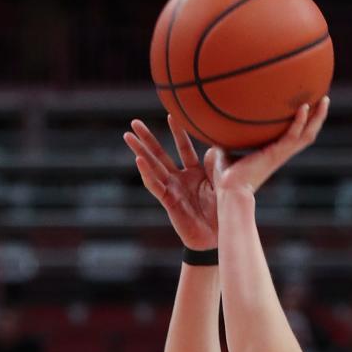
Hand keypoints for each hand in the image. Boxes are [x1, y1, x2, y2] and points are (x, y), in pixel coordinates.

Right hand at [124, 117, 217, 250]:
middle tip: (134, 122)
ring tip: (127, 136)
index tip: (171, 115)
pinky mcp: (168, 201)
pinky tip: (138, 159)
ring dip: (140, 150)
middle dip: (147, 138)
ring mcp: (172, 189)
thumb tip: (213, 146)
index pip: (184, 148)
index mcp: (195, 172)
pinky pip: (155, 185)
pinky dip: (146, 173)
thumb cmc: (223, 211)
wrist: (219, 236)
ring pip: (152, 166)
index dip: (177, 132)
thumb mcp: (223, 182)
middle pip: (160, 154)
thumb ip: (217, 164)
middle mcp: (180, 179)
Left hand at [210, 96, 328, 196]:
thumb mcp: (223, 153)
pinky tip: (304, 107)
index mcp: (273, 153)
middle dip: (317, 117)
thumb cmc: (225, 178)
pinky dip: (299, 122)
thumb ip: (223, 139)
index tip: (307, 108)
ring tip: (324, 100)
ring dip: (317, 118)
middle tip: (324, 100)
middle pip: (307, 134)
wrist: (229, 191)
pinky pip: (292, 136)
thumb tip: (212, 126)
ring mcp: (280, 154)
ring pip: (307, 135)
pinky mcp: (276, 154)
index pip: (293, 137)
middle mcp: (281, 153)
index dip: (302, 124)